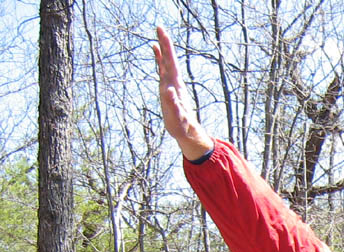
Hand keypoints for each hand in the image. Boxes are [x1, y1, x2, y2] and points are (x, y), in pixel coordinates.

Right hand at [153, 27, 214, 159]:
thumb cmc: (181, 125)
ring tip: (158, 35)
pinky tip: (156, 51)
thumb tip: (169, 91)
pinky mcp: (167, 88)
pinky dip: (159, 59)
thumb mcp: (176, 116)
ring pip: (166, 62)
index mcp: (175, 85)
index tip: (162, 33)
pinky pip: (162, 69)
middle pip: (169, 59)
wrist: (186, 131)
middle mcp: (174, 82)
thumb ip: (173, 104)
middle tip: (159, 27)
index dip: (167, 48)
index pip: (171, 63)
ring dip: (162, 48)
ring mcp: (171, 84)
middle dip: (165, 43)